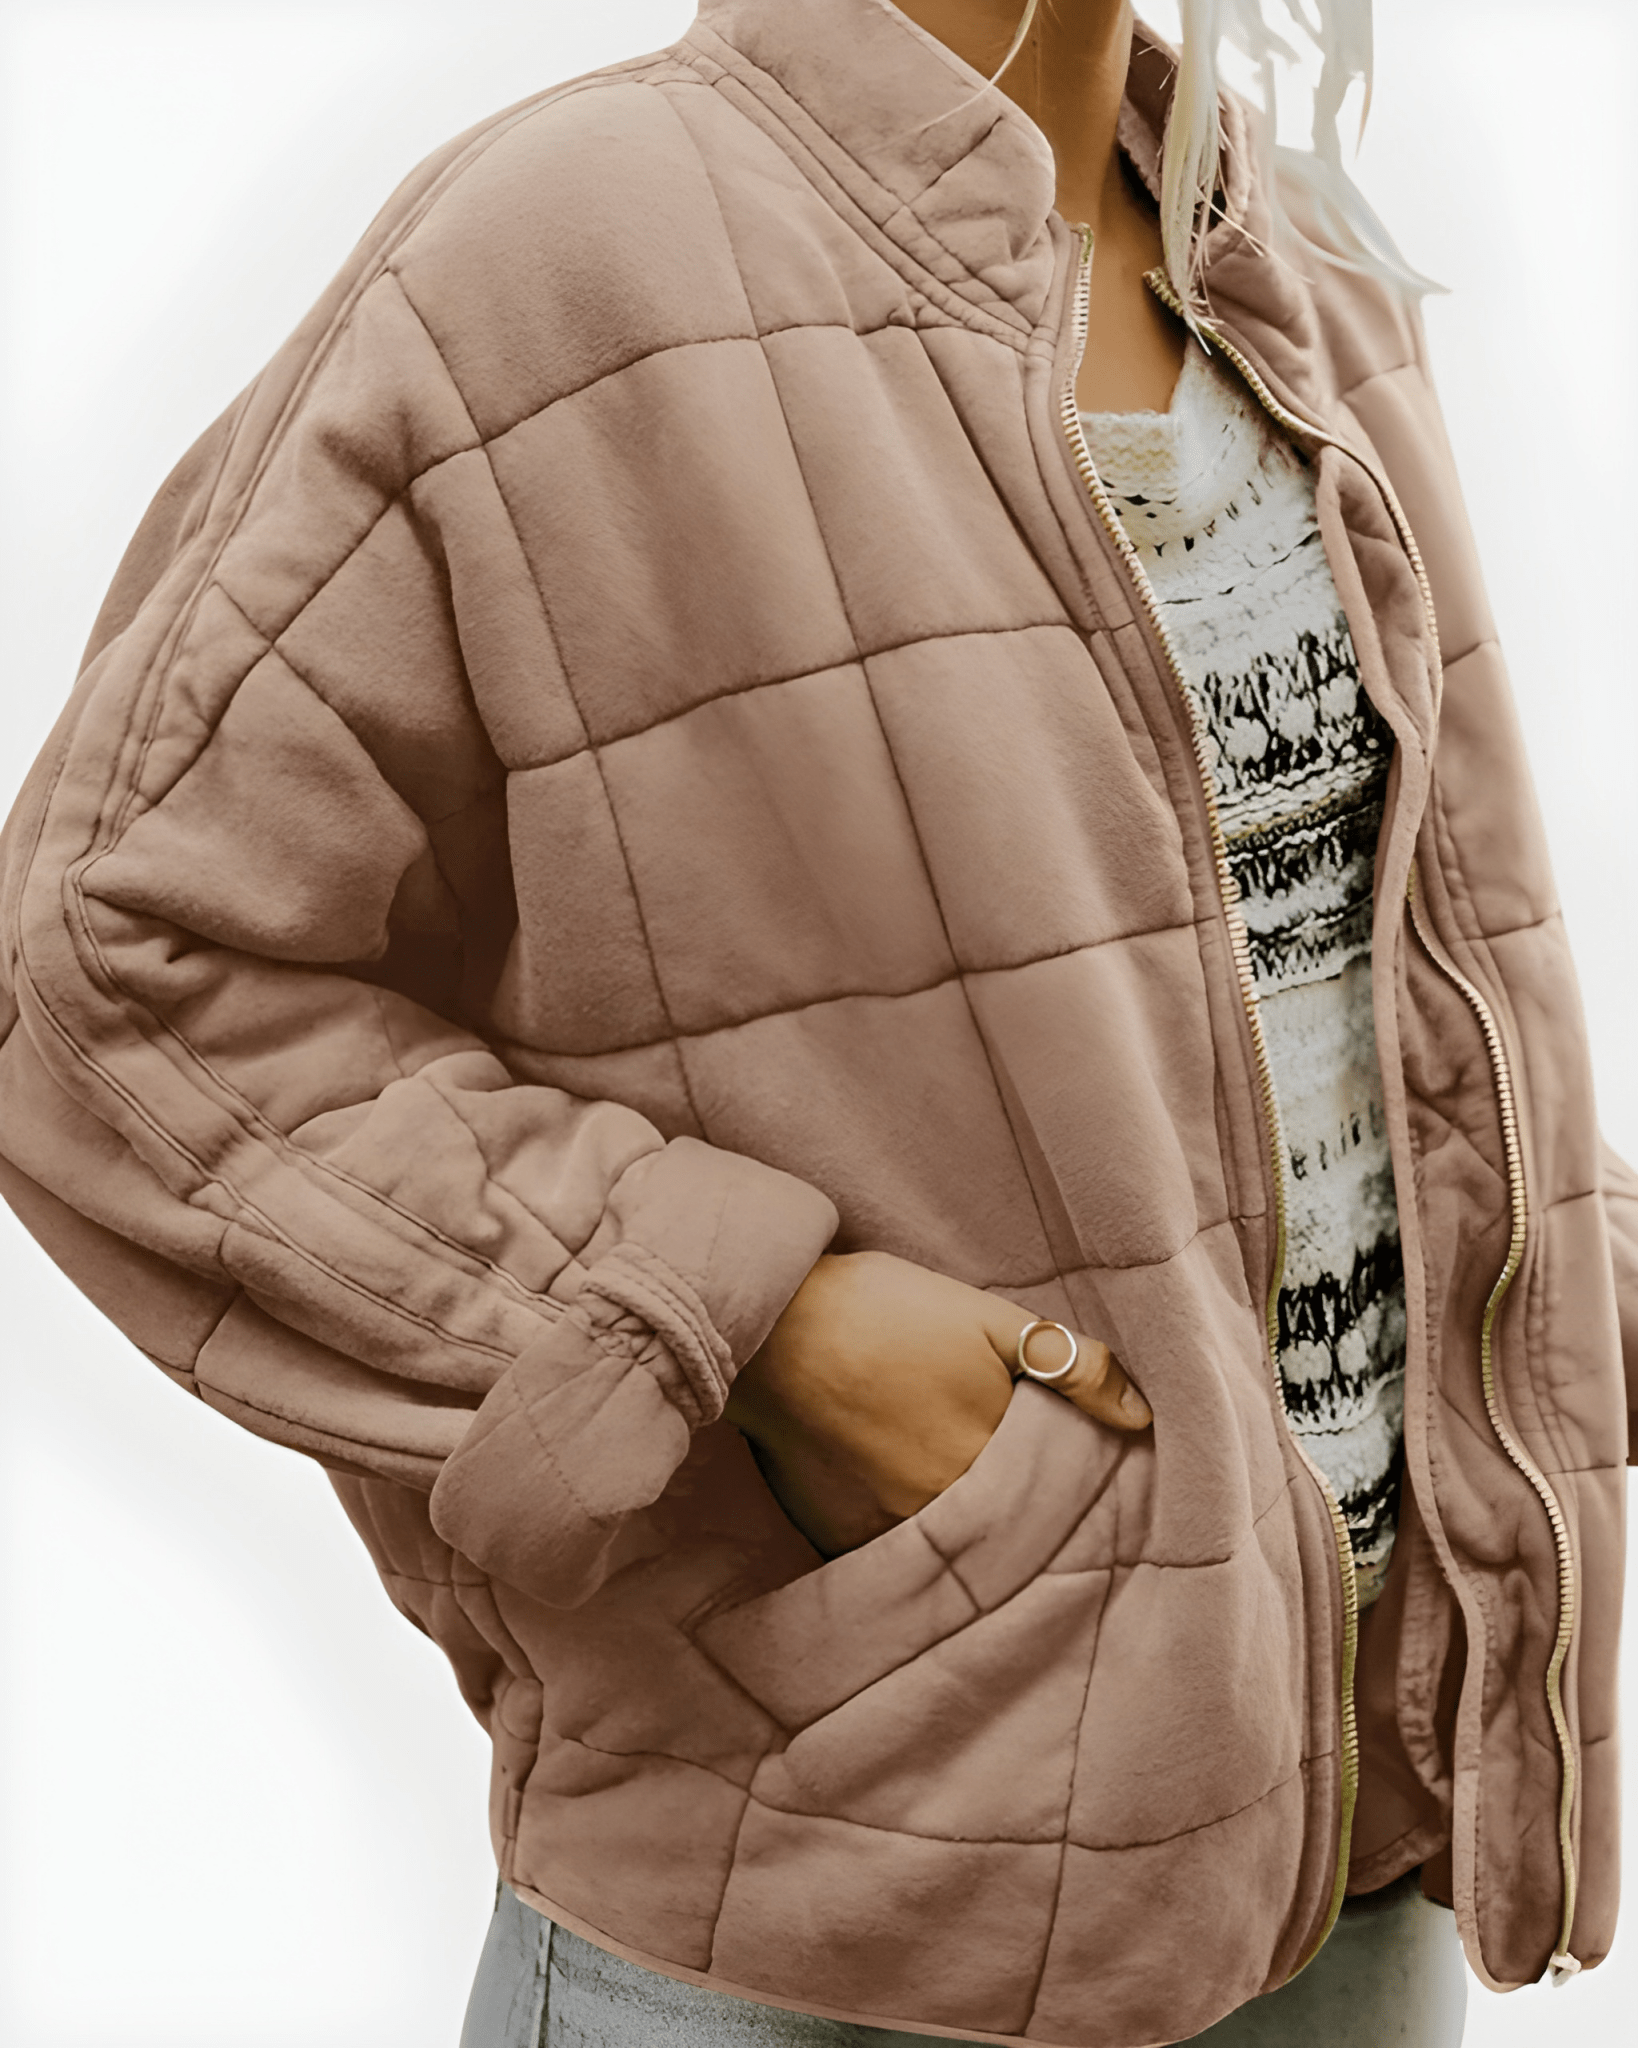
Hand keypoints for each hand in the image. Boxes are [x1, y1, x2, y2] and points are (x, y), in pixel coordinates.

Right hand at [724, 1251, 1150, 1557]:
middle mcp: (943, 1514)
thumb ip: (1069, 1365)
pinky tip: (917, 1510)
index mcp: (989, 1462)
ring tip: (978, 1503)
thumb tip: (1140, 1416)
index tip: (1083, 1474)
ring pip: (956, 1550)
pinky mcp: (842, 1539)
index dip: (1074, 1484)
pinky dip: (917, 1547)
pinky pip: (897, 1559)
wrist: (773, 1324)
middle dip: (1030, 1518)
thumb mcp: (987, 1318)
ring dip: (978, 1535)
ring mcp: (889, 1533)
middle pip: (1009, 1531)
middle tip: (1033, 1489)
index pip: (1057, 1496)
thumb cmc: (882, 1310)